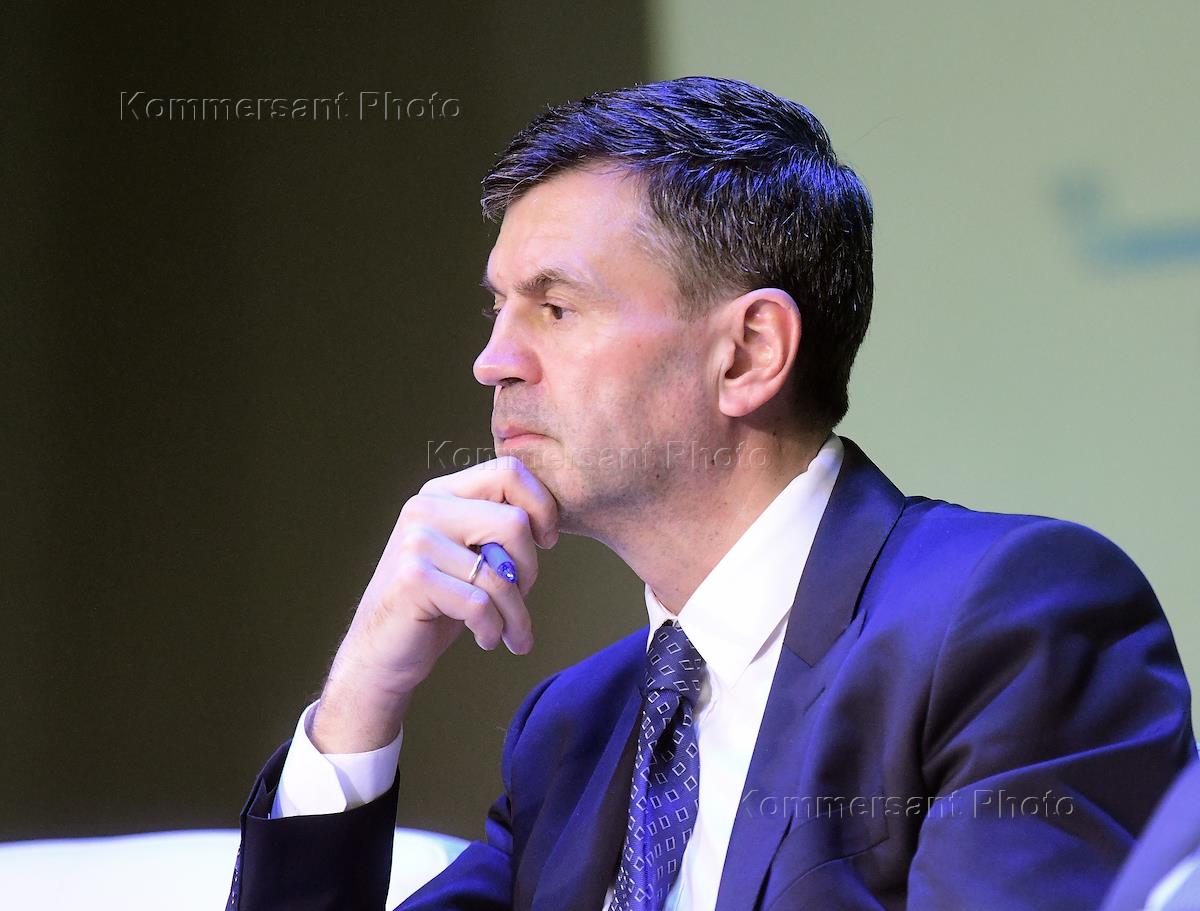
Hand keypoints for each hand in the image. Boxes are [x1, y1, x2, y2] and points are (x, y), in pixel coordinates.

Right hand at [311, 456, 558, 751]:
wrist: (382, 651)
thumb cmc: (439, 603)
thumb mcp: (470, 555)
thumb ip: (498, 528)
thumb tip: (550, 521)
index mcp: (443, 493)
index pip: (509, 471)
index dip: (542, 507)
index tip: (546, 542)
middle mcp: (425, 507)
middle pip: (514, 522)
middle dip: (529, 570)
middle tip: (520, 599)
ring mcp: (416, 541)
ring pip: (500, 573)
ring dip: (516, 614)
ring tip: (512, 633)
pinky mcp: (413, 578)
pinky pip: (480, 604)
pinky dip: (493, 629)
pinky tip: (487, 639)